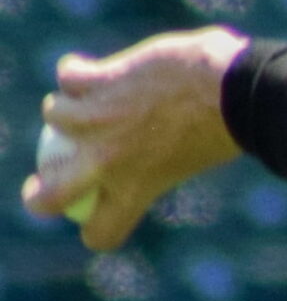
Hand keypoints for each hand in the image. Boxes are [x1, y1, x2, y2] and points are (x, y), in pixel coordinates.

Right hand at [20, 27, 249, 250]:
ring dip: (69, 108)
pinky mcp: (98, 82)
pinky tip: (89, 68)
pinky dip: (78, 70)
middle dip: (39, 196)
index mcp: (137, 190)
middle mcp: (108, 162)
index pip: (101, 231)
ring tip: (89, 101)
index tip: (96, 216)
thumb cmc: (228, 129)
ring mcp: (97, 120)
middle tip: (42, 190)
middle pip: (47, 195)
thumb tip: (160, 157)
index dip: (96, 229)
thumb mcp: (193, 162)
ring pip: (54, 116)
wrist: (232, 94)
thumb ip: (162, 165)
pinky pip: (69, 75)